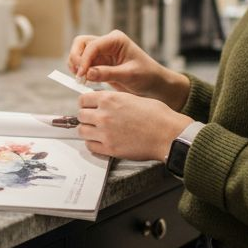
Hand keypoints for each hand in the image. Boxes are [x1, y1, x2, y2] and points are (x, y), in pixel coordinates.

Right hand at [68, 31, 189, 109]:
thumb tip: (87, 73)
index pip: (92, 46)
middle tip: (78, 75)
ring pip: (79, 53)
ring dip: (76, 65)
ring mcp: (102, 52)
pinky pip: (83, 64)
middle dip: (76, 58)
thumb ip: (108, 73)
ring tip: (81, 79)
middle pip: (81, 44)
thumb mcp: (129, 75)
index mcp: (116, 40)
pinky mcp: (99, 63)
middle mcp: (107, 43)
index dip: (84, 60)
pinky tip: (85, 80)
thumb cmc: (147, 76)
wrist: (154, 84)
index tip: (81, 75)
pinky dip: (80, 71)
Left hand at [76, 90, 191, 161]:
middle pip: (80, 116)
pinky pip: (90, 146)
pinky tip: (101, 142)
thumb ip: (115, 100)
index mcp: (109, 99)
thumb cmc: (157, 116)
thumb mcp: (133, 98)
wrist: (168, 134)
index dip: (86, 104)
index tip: (88, 107)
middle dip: (86, 117)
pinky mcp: (109, 149)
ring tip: (96, 131)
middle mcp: (103, 115)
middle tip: (93, 120)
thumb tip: (104, 103)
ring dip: (88, 131)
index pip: (83, 100)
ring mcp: (105, 133)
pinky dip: (94, 144)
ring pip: (82, 131)